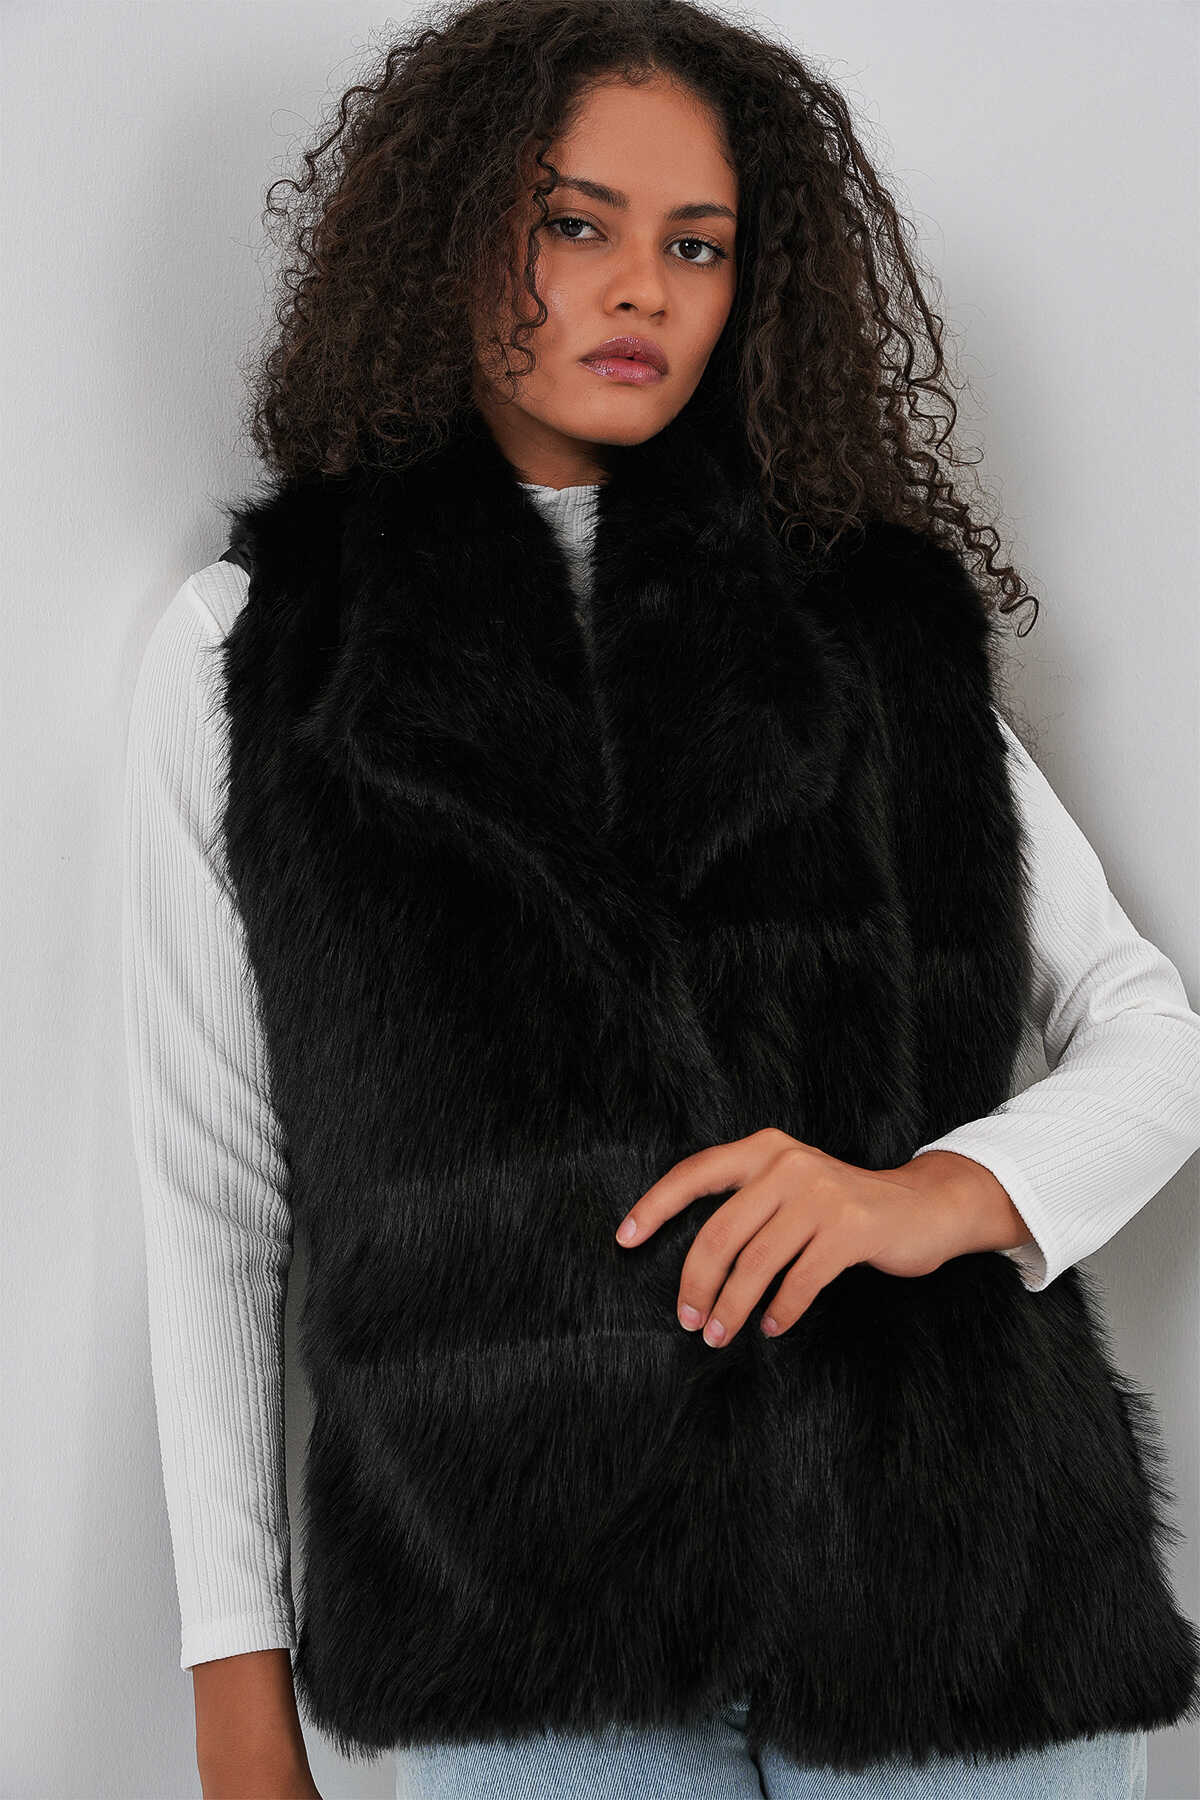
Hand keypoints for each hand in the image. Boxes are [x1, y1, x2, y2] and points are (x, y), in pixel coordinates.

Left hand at [613, 1129, 1030, 1345]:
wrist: (922, 1207)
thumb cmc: (841, 1207)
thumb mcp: (790, 1188)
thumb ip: (746, 1205)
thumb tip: (690, 1262)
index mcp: (764, 1149)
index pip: (694, 1173)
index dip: (655, 1206)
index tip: (625, 1239)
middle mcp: (787, 1163)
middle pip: (719, 1231)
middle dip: (696, 1283)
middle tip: (689, 1321)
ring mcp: (821, 1193)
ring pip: (756, 1262)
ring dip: (732, 1307)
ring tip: (721, 1335)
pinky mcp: (851, 1228)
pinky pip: (800, 1279)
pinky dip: (781, 1310)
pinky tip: (772, 1326)